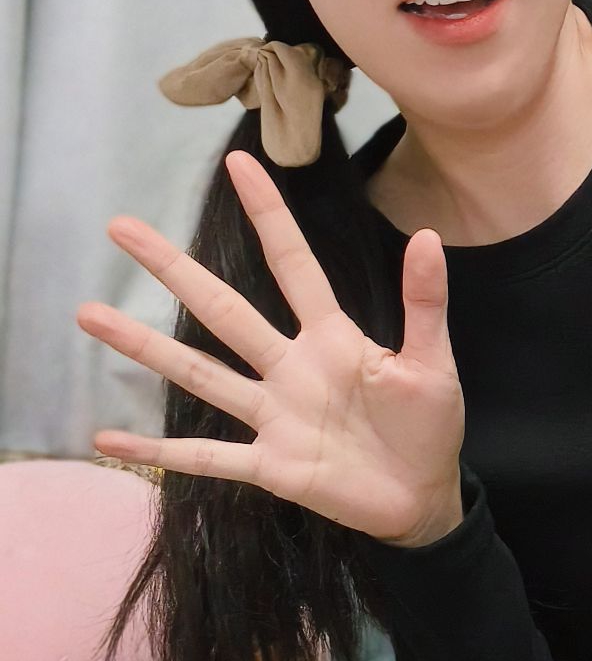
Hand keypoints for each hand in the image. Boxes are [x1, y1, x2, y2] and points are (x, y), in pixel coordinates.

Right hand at [76, 149, 464, 544]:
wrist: (424, 499)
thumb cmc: (430, 426)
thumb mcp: (433, 363)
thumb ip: (425, 305)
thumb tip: (429, 236)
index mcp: (333, 337)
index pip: (293, 264)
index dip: (269, 214)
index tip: (239, 162)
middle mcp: (291, 368)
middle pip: (223, 310)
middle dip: (173, 269)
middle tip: (120, 227)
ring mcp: (273, 416)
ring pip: (199, 374)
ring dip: (145, 347)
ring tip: (90, 314)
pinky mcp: (269, 466)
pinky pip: (205, 458)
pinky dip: (157, 454)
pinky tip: (107, 440)